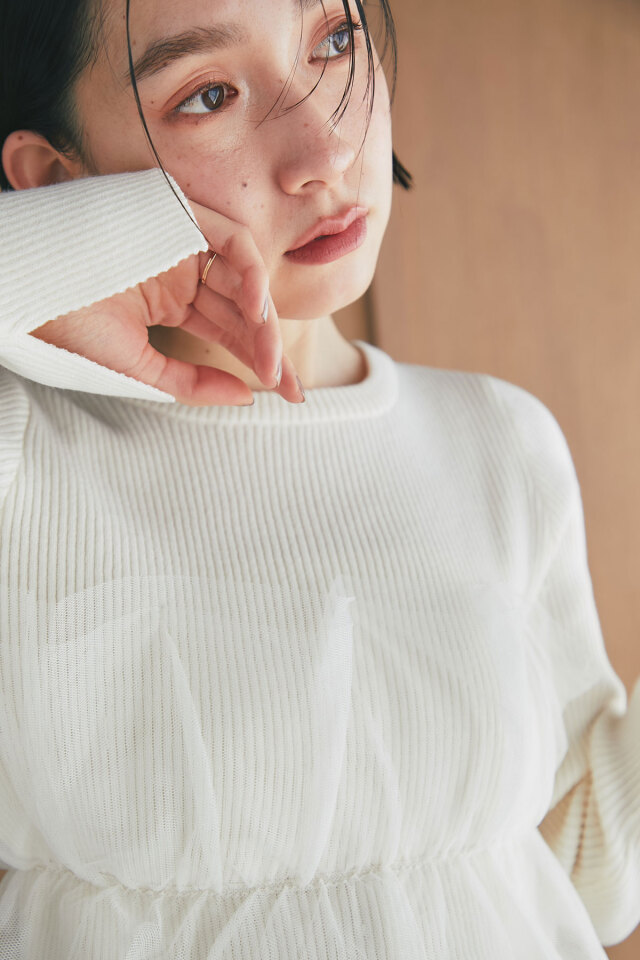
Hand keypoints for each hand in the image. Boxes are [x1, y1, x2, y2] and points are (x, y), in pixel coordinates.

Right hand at [30, 198, 302, 406]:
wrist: (27, 291)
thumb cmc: (69, 326)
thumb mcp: (140, 367)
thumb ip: (193, 382)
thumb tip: (247, 395)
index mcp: (172, 299)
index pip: (229, 329)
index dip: (261, 359)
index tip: (289, 392)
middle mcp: (184, 269)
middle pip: (243, 309)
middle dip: (271, 347)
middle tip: (293, 386)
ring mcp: (185, 243)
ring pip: (244, 281)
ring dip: (263, 322)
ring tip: (270, 363)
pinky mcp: (182, 215)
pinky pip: (234, 242)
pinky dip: (251, 274)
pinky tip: (256, 312)